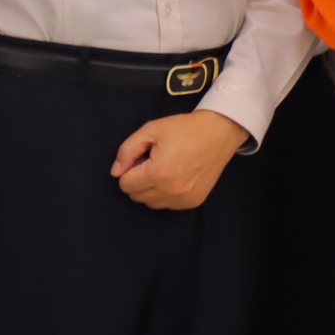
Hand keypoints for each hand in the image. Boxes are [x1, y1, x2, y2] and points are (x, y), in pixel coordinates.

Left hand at [111, 109, 248, 209]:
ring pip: (151, 203)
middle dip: (138, 179)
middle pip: (136, 196)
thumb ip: (127, 150)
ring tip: (164, 168)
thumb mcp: (151, 130)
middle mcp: (170, 191)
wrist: (219, 132)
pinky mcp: (193, 202)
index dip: (129, 169)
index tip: (142, 157)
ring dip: (151, 189)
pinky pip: (168, 205)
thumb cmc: (184, 129)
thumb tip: (116, 172)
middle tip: (152, 161)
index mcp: (157, 173)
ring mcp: (183, 199)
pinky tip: (176, 176)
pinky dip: (166, 194)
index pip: (125, 184)